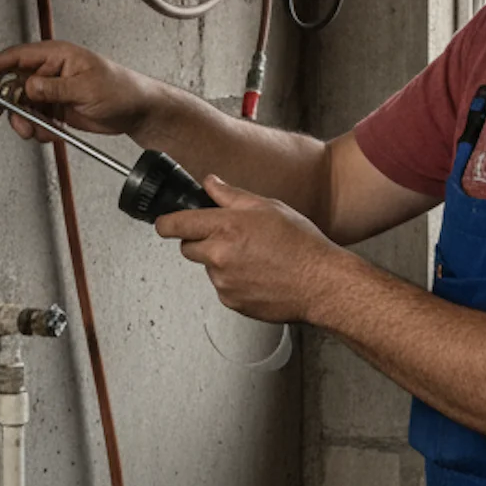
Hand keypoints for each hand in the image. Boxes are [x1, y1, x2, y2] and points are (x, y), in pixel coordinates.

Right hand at [0, 38, 157, 142]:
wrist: (136, 111)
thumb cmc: (121, 88)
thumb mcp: (86, 87)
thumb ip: (54, 88)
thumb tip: (29, 86)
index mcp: (57, 56)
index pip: (17, 56)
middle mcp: (51, 71)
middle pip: (14, 84)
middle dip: (7, 103)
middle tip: (0, 115)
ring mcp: (53, 91)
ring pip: (23, 106)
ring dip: (25, 121)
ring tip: (36, 130)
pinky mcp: (56, 109)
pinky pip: (36, 119)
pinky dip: (39, 130)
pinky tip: (51, 133)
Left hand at [156, 176, 345, 323]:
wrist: (321, 284)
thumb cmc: (302, 245)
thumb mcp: (268, 207)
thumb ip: (231, 195)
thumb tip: (210, 184)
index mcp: (226, 227)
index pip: (176, 225)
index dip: (166, 222)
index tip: (164, 223)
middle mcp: (219, 255)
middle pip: (187, 248)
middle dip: (200, 241)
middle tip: (229, 238)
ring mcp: (223, 282)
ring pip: (208, 267)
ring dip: (220, 262)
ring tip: (255, 257)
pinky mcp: (231, 301)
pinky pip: (223, 287)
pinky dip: (234, 281)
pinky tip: (258, 274)